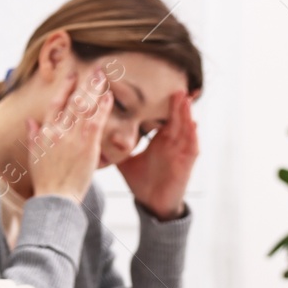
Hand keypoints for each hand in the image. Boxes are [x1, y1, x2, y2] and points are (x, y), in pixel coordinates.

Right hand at [25, 68, 110, 204]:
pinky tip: (108, 97)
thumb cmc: (45, 180)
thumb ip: (33, 135)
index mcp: (45, 132)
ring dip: (95, 90)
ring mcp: (73, 137)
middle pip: (73, 101)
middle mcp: (58, 131)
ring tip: (104, 77)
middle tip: (97, 70)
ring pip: (85, 107)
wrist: (55, 198)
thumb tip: (29, 120)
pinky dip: (102, 107)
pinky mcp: (87, 145)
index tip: (72, 76)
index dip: (64, 88)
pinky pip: (96, 121)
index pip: (55, 103)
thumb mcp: (33, 156)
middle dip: (85, 83)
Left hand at [116, 89, 198, 218]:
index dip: (162, 102)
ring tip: (185, 97)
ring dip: (186, 113)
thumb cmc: (141, 181)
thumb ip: (115, 146)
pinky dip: (193, 134)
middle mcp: (172, 142)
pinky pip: (192, 146)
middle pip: (175, 117)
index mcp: (158, 139)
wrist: (151, 203)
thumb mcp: (125, 160)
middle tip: (175, 83)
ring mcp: (181, 151)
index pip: (161, 116)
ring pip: (185, 127)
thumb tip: (93, 134)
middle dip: (176, 101)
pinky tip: (194, 124)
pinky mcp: (186, 162)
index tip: (157, 84)